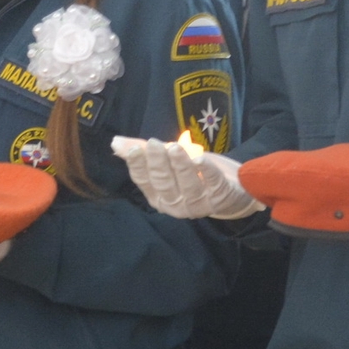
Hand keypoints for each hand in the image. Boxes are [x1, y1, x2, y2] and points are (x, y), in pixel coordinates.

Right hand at [110, 135, 263, 219]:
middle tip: (154, 144)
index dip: (139, 166)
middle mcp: (175, 205)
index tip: (135, 149)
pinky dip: (206, 172)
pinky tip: (200, 159)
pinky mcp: (219, 198)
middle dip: (158, 164)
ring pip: (187, 186)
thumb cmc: (195, 175)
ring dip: (180, 166)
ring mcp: (198, 205)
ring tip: (175, 147)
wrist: (233, 190)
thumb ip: (144, 153)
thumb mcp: (169, 162)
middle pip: (164, 184)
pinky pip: (212, 184)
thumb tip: (115, 142)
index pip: (144, 182)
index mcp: (158, 197)